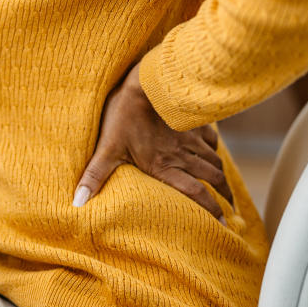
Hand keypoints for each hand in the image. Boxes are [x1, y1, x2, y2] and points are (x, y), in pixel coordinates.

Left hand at [74, 62, 232, 222]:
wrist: (144, 82)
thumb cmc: (123, 116)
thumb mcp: (106, 148)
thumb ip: (94, 176)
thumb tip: (77, 202)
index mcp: (163, 166)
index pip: (194, 193)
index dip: (210, 209)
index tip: (222, 223)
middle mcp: (181, 155)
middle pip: (211, 179)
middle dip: (224, 196)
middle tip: (230, 212)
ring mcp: (190, 138)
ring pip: (215, 161)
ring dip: (222, 177)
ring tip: (226, 188)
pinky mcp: (192, 122)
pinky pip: (211, 138)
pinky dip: (215, 149)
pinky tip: (214, 153)